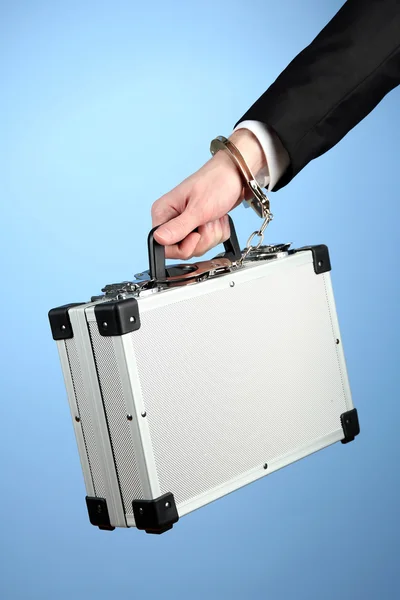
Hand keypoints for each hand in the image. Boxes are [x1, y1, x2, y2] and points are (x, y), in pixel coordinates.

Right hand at [151, 129, 266, 258]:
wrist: (236, 175)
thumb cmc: (217, 182)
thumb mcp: (199, 208)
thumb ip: (179, 227)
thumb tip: (158, 239)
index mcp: (163, 213)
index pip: (164, 246)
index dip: (183, 247)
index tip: (196, 234)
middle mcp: (172, 220)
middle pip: (183, 250)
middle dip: (202, 238)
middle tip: (208, 220)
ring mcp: (186, 224)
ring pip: (198, 247)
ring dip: (212, 234)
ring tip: (214, 216)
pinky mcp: (199, 227)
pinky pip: (209, 243)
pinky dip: (218, 232)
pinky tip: (219, 218)